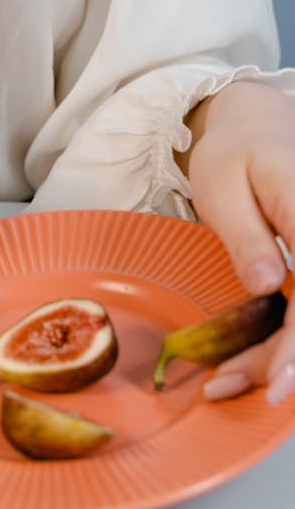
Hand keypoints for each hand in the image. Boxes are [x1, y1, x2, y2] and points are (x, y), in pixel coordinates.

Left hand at [183, 81, 294, 403]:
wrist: (259, 121)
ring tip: (229, 379)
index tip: (277, 387)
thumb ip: (246, 235)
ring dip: (284, 356)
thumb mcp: (222, 185)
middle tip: (233, 387)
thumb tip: (267, 286)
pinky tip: (253, 361)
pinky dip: (285, 339)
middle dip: (285, 363)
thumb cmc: (234, 150)